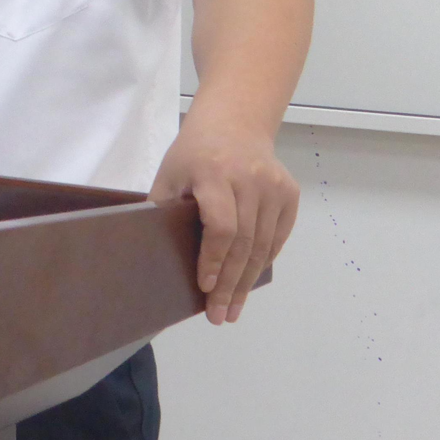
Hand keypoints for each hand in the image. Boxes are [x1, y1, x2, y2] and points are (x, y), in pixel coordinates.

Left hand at [148, 114, 298, 325]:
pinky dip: (262, 263)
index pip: (220, 225)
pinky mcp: (289, 193)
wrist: (234, 123)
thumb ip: (163, 211)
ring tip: (233, 310)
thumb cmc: (194, 153)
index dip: (213, 259)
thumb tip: (150, 256)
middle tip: (219, 316)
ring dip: (247, 282)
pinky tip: (248, 282)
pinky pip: (277, 238)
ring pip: (262, 246)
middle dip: (230, 284)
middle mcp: (249, 179)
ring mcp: (274, 186)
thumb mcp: (170, 174)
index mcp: (214, 173)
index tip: (204, 287)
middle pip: (243, 242)